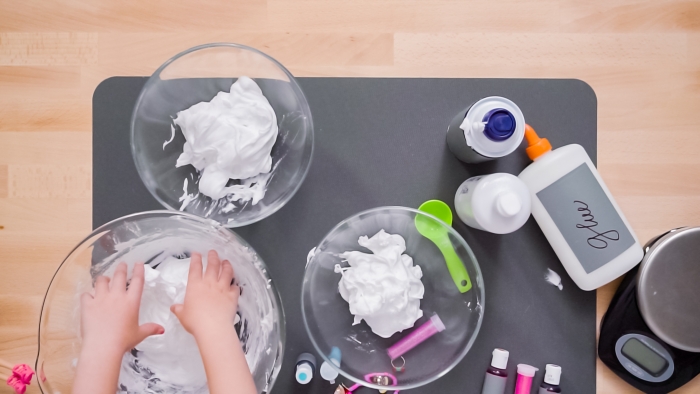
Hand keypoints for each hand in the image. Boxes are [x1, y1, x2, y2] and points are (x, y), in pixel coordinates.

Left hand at [80, 262, 163, 354]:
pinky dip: (88, 295)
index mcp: (131, 301)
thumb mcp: (139, 334)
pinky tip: (89, 297)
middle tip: (122, 264)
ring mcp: (101, 299)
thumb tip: (161, 329)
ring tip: (104, 279)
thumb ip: (150, 329)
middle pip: (119, 276)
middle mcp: (117, 296)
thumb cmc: (123, 340)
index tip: (138, 263)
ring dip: (104, 279)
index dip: (139, 270)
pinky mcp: (87, 305)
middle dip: (122, 268)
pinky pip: (86, 294)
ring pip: (101, 281)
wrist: (103, 346)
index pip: (137, 281)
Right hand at [170, 251, 254, 393]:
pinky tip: (235, 284)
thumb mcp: (182, 315)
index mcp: (195, 285)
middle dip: (213, 256)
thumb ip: (179, 309)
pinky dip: (235, 284)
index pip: (195, 267)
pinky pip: (235, 287)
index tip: (196, 253)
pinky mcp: (233, 296)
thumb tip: (174, 307)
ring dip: (226, 265)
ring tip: (226, 262)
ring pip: (226, 272)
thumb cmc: (195, 321)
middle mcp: (210, 283)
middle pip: (212, 265)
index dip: (196, 259)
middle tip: (213, 252)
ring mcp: (222, 288)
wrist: (213, 327)